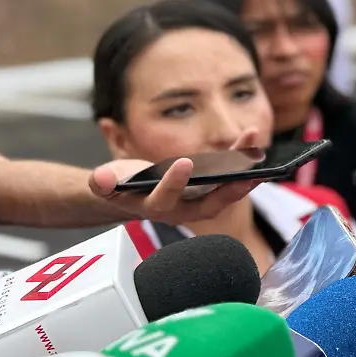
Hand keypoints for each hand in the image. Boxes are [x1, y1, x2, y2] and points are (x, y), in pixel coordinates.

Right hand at [88, 128, 266, 224]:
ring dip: (243, 173)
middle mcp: (181, 210)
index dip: (173, 184)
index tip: (183, 162)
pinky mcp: (210, 191)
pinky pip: (230, 180)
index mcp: (153, 208)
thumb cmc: (120, 186)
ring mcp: (198, 202)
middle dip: (227, 190)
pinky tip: (254, 146)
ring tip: (256, 150)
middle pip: (208, 205)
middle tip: (245, 173)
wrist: (132, 194)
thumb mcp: (105, 183)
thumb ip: (102, 183)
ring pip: (224, 192)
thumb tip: (100, 179)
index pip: (165, 200)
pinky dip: (242, 164)